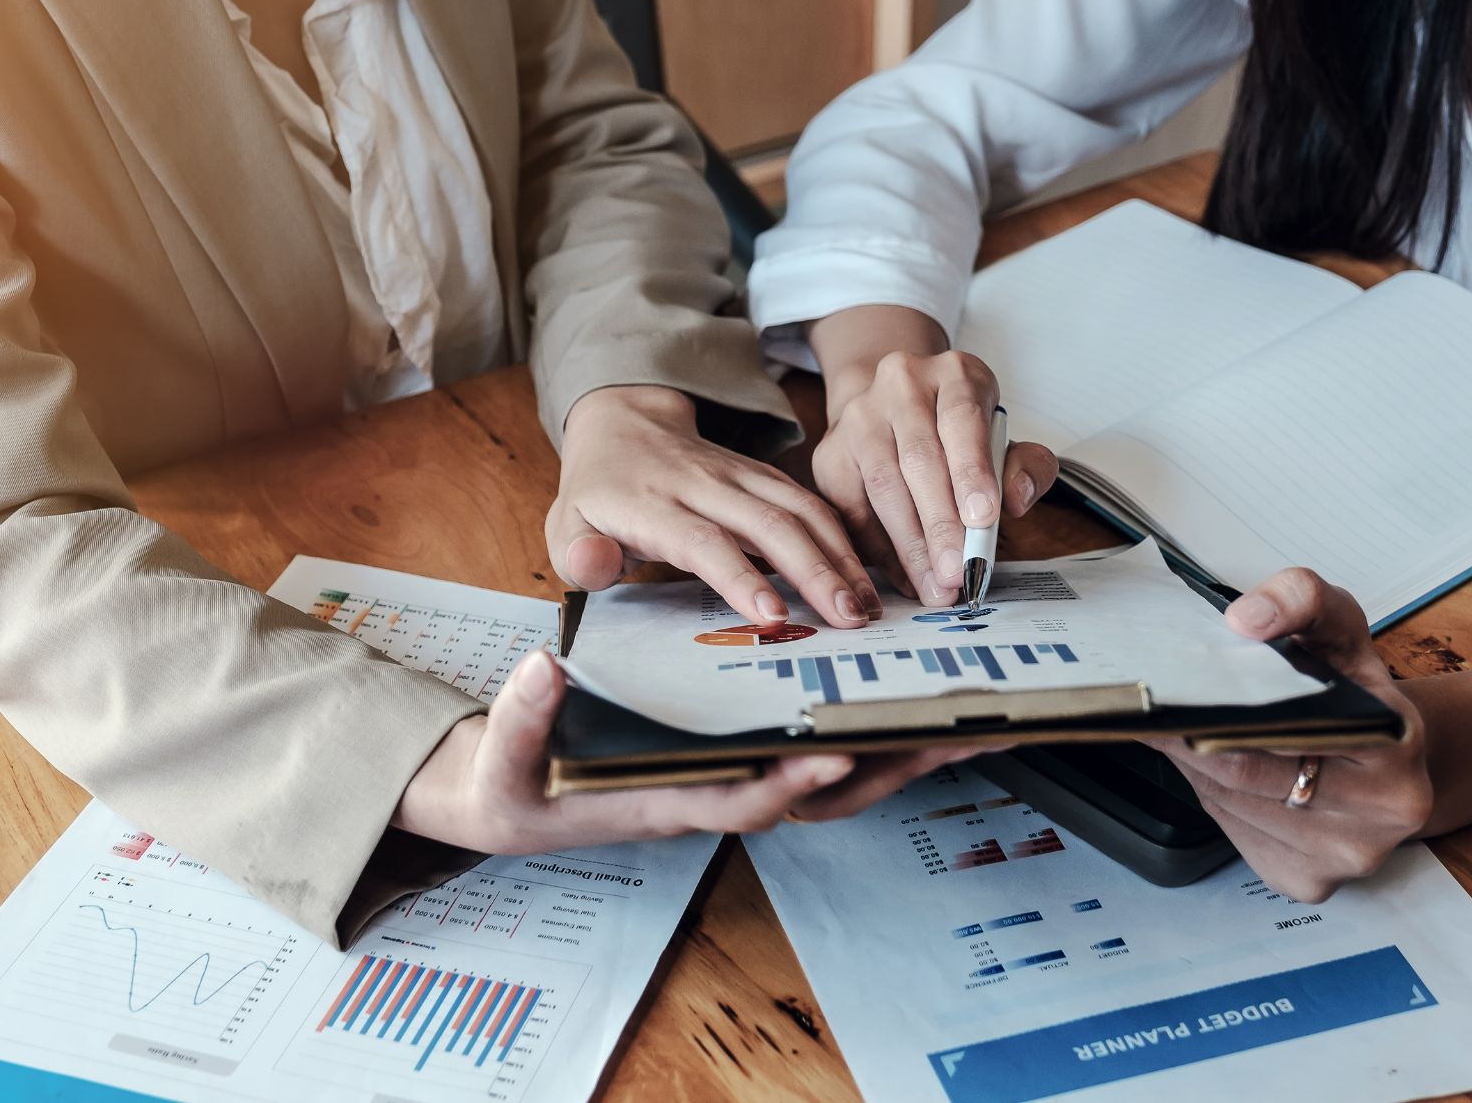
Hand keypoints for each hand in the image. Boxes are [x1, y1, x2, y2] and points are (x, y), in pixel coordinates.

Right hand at [394, 651, 978, 852]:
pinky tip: (899, 691)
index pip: (743, 796)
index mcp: (669, 802)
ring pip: (833, 771)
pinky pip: (813, 741)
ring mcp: (734, 775)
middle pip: (820, 790)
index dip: (791, 776)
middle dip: (892, 765)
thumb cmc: (512, 788)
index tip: (837, 746)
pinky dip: (864, 724)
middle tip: (961, 734)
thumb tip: (543, 668)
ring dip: (898, 747)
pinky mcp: (738, 753)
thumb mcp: (504, 761)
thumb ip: (521, 719)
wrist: (511, 799)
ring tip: (968, 717)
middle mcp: (716, 794)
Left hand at [549, 384, 881, 627]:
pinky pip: (809, 501)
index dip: (738, 576)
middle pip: (768, 522)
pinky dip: (841, 536)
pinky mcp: (764, 476)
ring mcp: (739, 475)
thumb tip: (597, 567)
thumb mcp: (565, 525)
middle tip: (847, 617)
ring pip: (799, 508)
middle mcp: (703, 483)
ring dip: (838, 555)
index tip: (771, 615)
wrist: (626, 423)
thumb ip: (579, 554)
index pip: (702, 540)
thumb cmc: (598, 492)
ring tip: (865, 604)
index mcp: (653, 503)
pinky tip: (862, 574)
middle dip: (814, 570)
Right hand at [811, 335, 1056, 605]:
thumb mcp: (1002, 439)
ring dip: (911, 544)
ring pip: (883, 486)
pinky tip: (905, 576)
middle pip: (919, 459)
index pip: (962, 419)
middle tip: (956, 572)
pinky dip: (881, 549)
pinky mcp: (830, 453)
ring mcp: (859, 416)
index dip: (972, 470)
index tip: (983, 518)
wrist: (892, 409)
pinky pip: (853, 508)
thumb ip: (1025, 466)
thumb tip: (1016, 499)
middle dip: (940, 524)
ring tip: (934, 585)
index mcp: (953, 374)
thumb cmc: (957, 433)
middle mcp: (900, 384)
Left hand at [1145, 569, 1432, 902]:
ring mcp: (1345, 856)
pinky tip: (1217, 769)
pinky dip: (1212, 797)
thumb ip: (1300, 598)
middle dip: (1188, 735)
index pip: (1283, 726)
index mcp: (1395, 742)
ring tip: (1184, 728)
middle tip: (1150, 705)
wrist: (1391, 756)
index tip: (1169, 688)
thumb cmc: (1357, 692)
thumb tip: (1247, 619)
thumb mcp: (1339, 626)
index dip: (1216, 707)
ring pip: (1229, 804)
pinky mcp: (1307, 882)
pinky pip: (1233, 834)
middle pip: (1243, 772)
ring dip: (1193, 765)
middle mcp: (1381, 811)